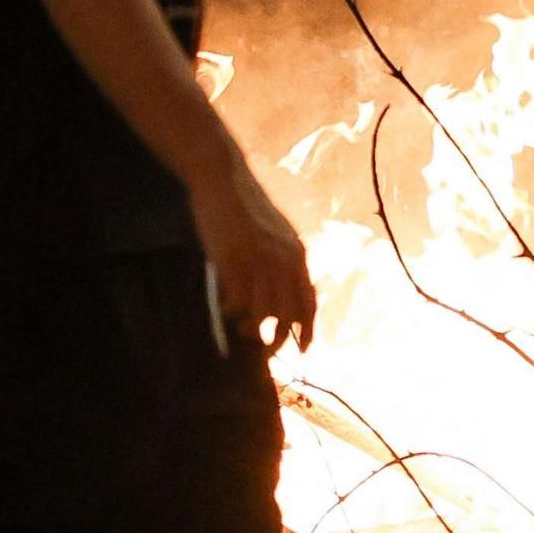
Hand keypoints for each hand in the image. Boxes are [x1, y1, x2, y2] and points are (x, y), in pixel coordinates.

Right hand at [203, 166, 320, 354]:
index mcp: (297, 254)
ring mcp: (257, 260)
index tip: (304, 350)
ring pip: (263, 313)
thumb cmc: (246, 208)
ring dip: (252, 329)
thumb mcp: (277, 234)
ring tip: (243, 330)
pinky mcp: (232, 259)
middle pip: (288, 314)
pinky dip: (232, 310)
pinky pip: (236, 300)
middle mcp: (282, 260)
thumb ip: (286, 261)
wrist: (224, 180)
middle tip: (266, 352)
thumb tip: (286, 295)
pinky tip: (225, 307)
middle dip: (278, 339)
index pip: (309, 302)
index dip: (308, 330)